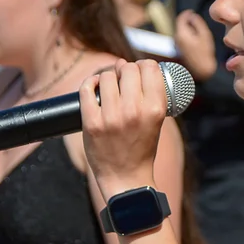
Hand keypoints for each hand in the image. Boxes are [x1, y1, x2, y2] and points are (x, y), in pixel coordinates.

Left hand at [80, 59, 166, 197]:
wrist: (126, 179)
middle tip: (123, 79)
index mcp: (155, 109)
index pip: (149, 68)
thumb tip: (125, 64)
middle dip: (125, 69)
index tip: (139, 70)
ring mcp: (111, 117)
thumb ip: (148, 94)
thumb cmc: (142, 149)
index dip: (144, 65)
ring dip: (107, 77)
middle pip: (128, 69)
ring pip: (106, 76)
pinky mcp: (92, 123)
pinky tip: (93, 86)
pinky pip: (86, 90)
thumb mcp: (156, 121)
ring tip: (109, 87)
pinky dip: (89, 83)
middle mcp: (134, 111)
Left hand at [173, 10, 216, 79]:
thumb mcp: (205, 34)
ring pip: (181, 32)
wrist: (202, 69)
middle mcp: (176, 38)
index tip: (191, 12)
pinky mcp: (179, 50)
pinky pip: (182, 38)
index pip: (180, 18)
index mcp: (182, 33)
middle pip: (180, 25)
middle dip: (187, 21)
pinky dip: (187, 36)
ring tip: (198, 32)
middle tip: (196, 21)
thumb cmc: (205, 53)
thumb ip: (198, 22)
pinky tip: (196, 40)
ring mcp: (176, 45)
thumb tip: (192, 16)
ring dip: (187, 29)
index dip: (186, 13)